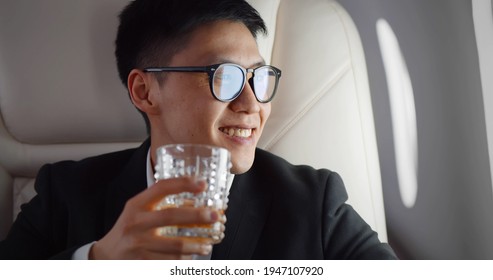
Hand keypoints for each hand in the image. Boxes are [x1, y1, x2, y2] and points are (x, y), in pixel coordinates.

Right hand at [89, 177, 221, 258]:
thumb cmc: (129, 229)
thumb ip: (160, 204)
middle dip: (196, 216)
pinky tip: (194, 257)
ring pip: (174, 245)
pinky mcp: (142, 262)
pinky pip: (169, 262)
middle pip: (171, 216)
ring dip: (196, 244)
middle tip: (215, 215)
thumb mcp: (138, 211)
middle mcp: (136, 223)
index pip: (160, 188)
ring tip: (208, 244)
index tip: (202, 184)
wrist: (106, 255)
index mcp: (136, 205)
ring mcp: (138, 244)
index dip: (182, 184)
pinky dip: (184, 260)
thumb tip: (195, 202)